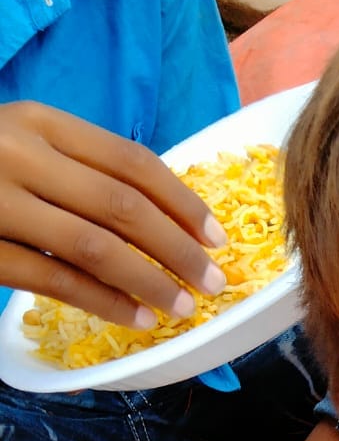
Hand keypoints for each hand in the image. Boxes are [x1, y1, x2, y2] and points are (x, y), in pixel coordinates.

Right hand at [0, 100, 226, 325]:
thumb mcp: (25, 142)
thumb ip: (81, 167)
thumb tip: (168, 219)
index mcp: (40, 121)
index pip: (131, 162)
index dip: (183, 203)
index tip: (218, 237)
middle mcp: (18, 154)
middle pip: (122, 207)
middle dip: (178, 250)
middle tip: (213, 281)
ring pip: (93, 247)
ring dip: (148, 283)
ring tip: (182, 308)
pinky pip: (53, 281)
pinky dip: (102, 303)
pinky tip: (134, 319)